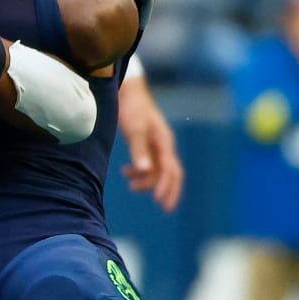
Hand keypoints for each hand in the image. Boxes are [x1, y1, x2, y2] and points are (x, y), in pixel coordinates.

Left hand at [118, 75, 182, 213]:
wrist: (128, 91)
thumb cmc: (132, 109)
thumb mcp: (134, 129)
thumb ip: (139, 149)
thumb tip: (145, 170)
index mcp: (164, 142)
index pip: (170, 169)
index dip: (166, 186)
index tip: (159, 200)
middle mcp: (164, 145)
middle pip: (172, 173)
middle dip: (168, 190)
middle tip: (164, 207)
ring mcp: (157, 145)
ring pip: (159, 170)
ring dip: (148, 180)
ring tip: (131, 185)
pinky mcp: (148, 143)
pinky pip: (150, 163)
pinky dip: (141, 171)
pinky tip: (126, 172)